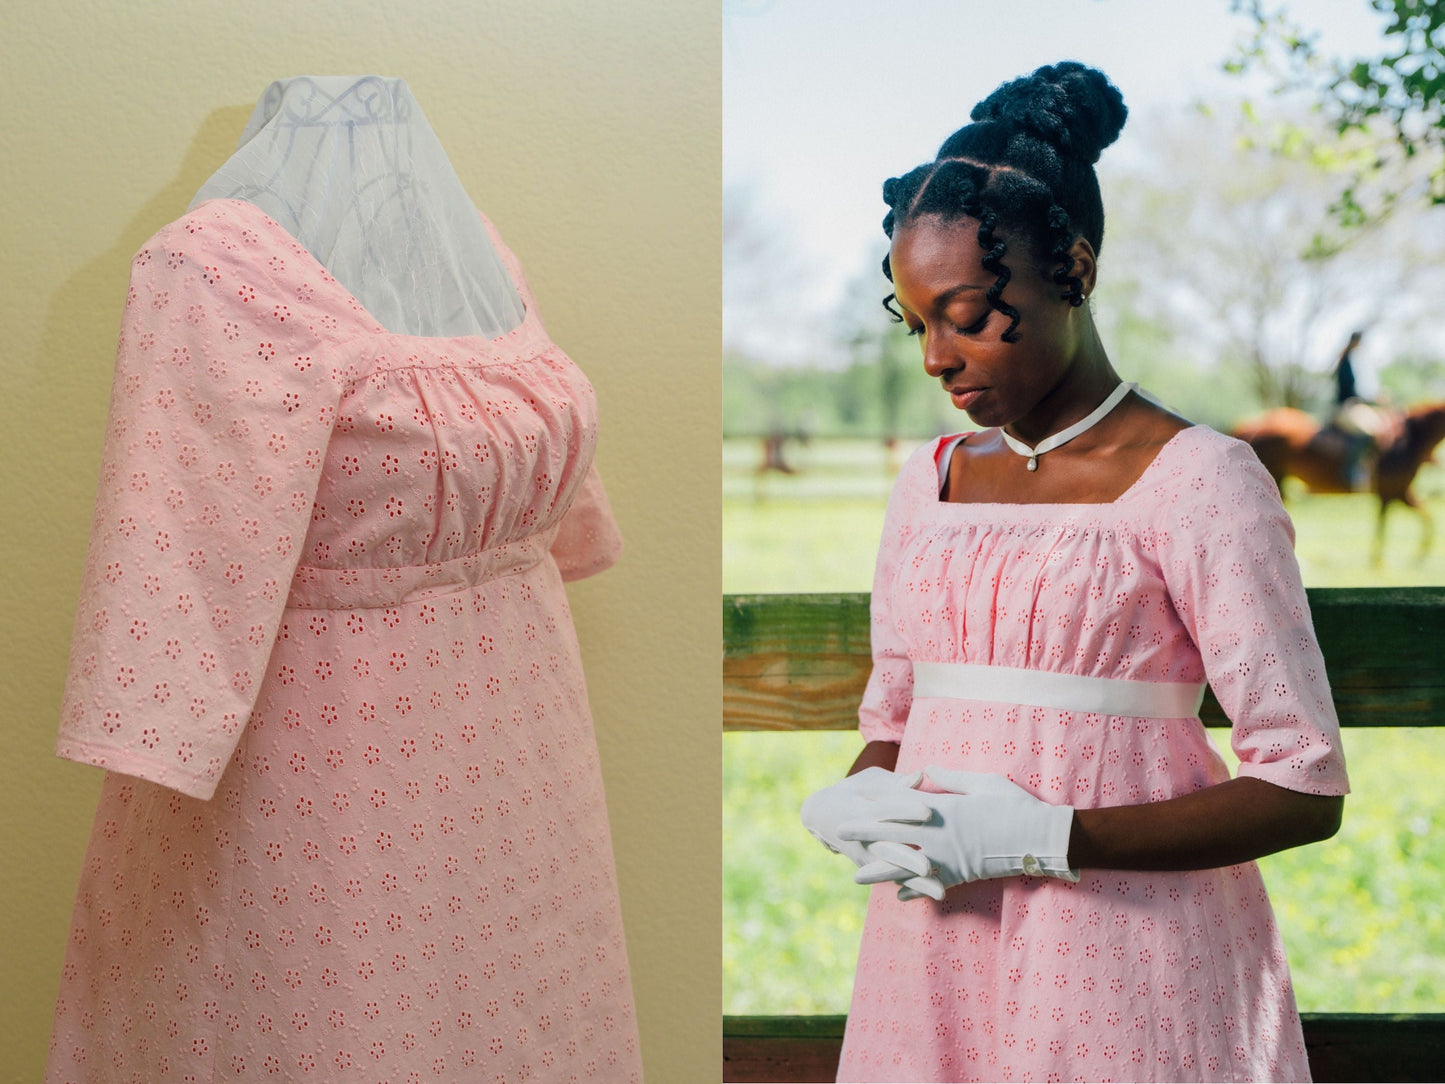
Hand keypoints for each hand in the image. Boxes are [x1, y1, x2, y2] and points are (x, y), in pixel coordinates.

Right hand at [799, 767, 943, 898]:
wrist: (821, 816)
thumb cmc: (852, 791)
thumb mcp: (869, 782)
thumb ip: (895, 783)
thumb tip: (920, 777)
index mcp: (861, 809)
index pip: (885, 809)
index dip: (905, 810)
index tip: (928, 811)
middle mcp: (863, 837)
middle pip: (888, 848)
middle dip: (908, 858)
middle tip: (927, 866)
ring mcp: (867, 856)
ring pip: (893, 871)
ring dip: (914, 882)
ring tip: (938, 891)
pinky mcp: (873, 868)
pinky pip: (896, 880)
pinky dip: (914, 888)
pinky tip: (937, 894)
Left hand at [838, 767, 1077, 896]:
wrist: (1040, 838)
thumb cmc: (1014, 804)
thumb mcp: (982, 782)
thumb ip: (949, 777)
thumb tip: (924, 769)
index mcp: (942, 809)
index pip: (899, 805)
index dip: (874, 803)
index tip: (854, 799)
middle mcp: (938, 836)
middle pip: (893, 836)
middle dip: (864, 835)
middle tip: (838, 835)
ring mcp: (947, 859)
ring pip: (905, 867)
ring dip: (879, 871)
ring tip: (855, 877)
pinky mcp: (960, 876)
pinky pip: (931, 885)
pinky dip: (913, 890)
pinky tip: (897, 896)